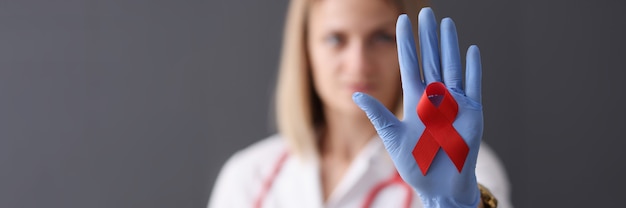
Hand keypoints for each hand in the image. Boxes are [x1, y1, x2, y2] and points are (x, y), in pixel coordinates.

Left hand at [352, 8, 482, 207]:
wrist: (439, 185)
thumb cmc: (416, 164)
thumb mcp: (392, 137)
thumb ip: (377, 114)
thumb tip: (356, 94)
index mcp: (415, 100)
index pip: (410, 64)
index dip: (406, 43)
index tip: (401, 21)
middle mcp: (435, 97)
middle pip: (431, 59)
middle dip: (428, 36)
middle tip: (427, 13)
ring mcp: (454, 102)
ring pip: (452, 66)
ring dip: (450, 45)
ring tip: (447, 24)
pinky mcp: (472, 112)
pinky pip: (473, 85)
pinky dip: (472, 69)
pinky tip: (471, 51)